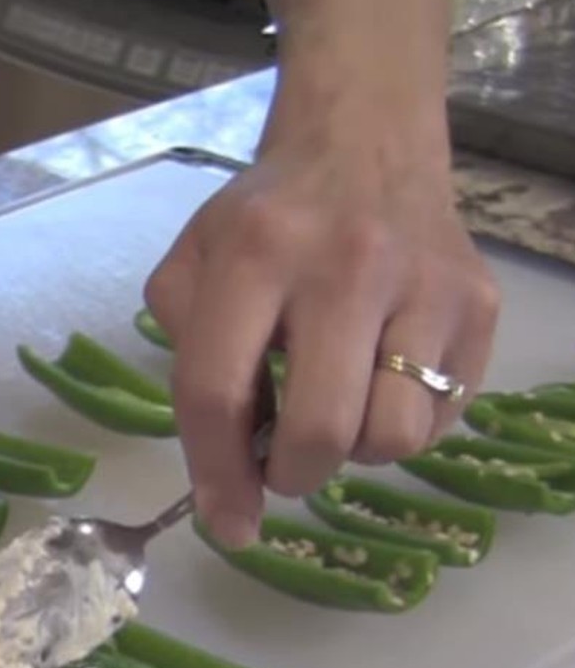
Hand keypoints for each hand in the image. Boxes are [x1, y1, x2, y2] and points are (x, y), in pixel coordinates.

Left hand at [144, 0, 499, 548]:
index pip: (219, 392)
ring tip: (336, 409)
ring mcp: (424, 283)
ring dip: (354, 451)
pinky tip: (379, 382)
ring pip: (393, 437)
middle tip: (283, 463)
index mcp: (255, 254)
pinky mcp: (478, 303)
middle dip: (291, 476)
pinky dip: (402, 424)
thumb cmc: (265, 222)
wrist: (363, 143)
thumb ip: (189, 362)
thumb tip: (224, 478)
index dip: (216, 474)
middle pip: (318, 431)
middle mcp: (345, 264)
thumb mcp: (193, 267)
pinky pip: (441, 418)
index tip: (226, 525)